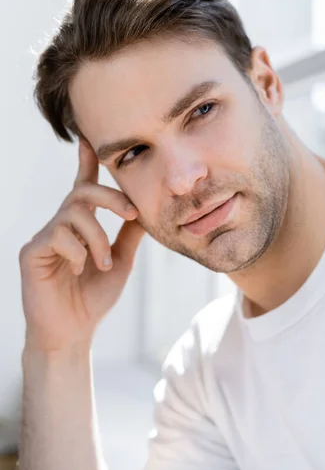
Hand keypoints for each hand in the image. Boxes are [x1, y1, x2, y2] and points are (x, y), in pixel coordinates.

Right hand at [19, 138, 145, 353]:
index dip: (87, 161)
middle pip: (82, 190)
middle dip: (112, 197)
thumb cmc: (94, 297)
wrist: (73, 332)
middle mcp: (61, 224)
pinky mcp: (32, 252)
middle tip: (132, 214)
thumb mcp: (120, 261)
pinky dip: (79, 253)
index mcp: (81, 224)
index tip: (89, 138)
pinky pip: (59, 237)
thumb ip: (129, 235)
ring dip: (97, 238)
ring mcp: (45, 237)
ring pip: (75, 214)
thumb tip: (147, 208)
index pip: (84, 186)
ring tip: (102, 263)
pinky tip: (80, 271)